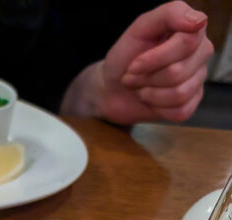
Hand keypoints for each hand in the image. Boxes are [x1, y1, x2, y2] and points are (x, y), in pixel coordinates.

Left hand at [61, 2, 213, 124]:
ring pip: (180, 94)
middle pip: (179, 72)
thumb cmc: (126, 56)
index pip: (187, 43)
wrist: (112, 88)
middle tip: (133, 75)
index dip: (155, 58)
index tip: (134, 64)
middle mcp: (200, 53)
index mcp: (192, 30)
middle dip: (147, 77)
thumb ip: (169, 14)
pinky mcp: (191, 102)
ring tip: (140, 87)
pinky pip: (181, 111)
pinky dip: (158, 108)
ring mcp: (198, 79)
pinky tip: (151, 99)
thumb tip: (199, 21)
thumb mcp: (140, 28)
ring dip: (150, 94)